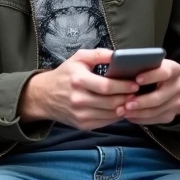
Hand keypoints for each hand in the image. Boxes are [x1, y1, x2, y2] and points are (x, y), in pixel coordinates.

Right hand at [19, 49, 138, 130]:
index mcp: (78, 80)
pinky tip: (118, 108)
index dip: (124, 86)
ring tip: (130, 100)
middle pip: (111, 102)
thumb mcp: (78, 58)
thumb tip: (118, 55)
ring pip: (111, 114)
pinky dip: (115, 116)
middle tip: (136, 93)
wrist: (43, 96)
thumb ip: (99, 54)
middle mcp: (78, 99)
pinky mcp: (82, 124)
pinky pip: (106, 122)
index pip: (106, 87)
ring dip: (124, 108)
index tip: (135, 84)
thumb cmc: (64, 75)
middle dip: (128, 98)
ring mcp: (80, 114)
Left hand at [119, 60, 179, 124]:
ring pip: (157, 110)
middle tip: (126, 104)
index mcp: (174, 69)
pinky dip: (140, 118)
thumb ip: (139, 65)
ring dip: (138, 113)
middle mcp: (179, 86)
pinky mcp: (172, 114)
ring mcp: (178, 102)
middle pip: (160, 96)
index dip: (151, 76)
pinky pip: (155, 119)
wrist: (172, 87)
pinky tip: (129, 116)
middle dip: (142, 102)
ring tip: (123, 111)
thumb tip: (115, 61)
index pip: (165, 72)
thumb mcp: (149, 65)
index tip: (137, 80)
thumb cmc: (152, 73)